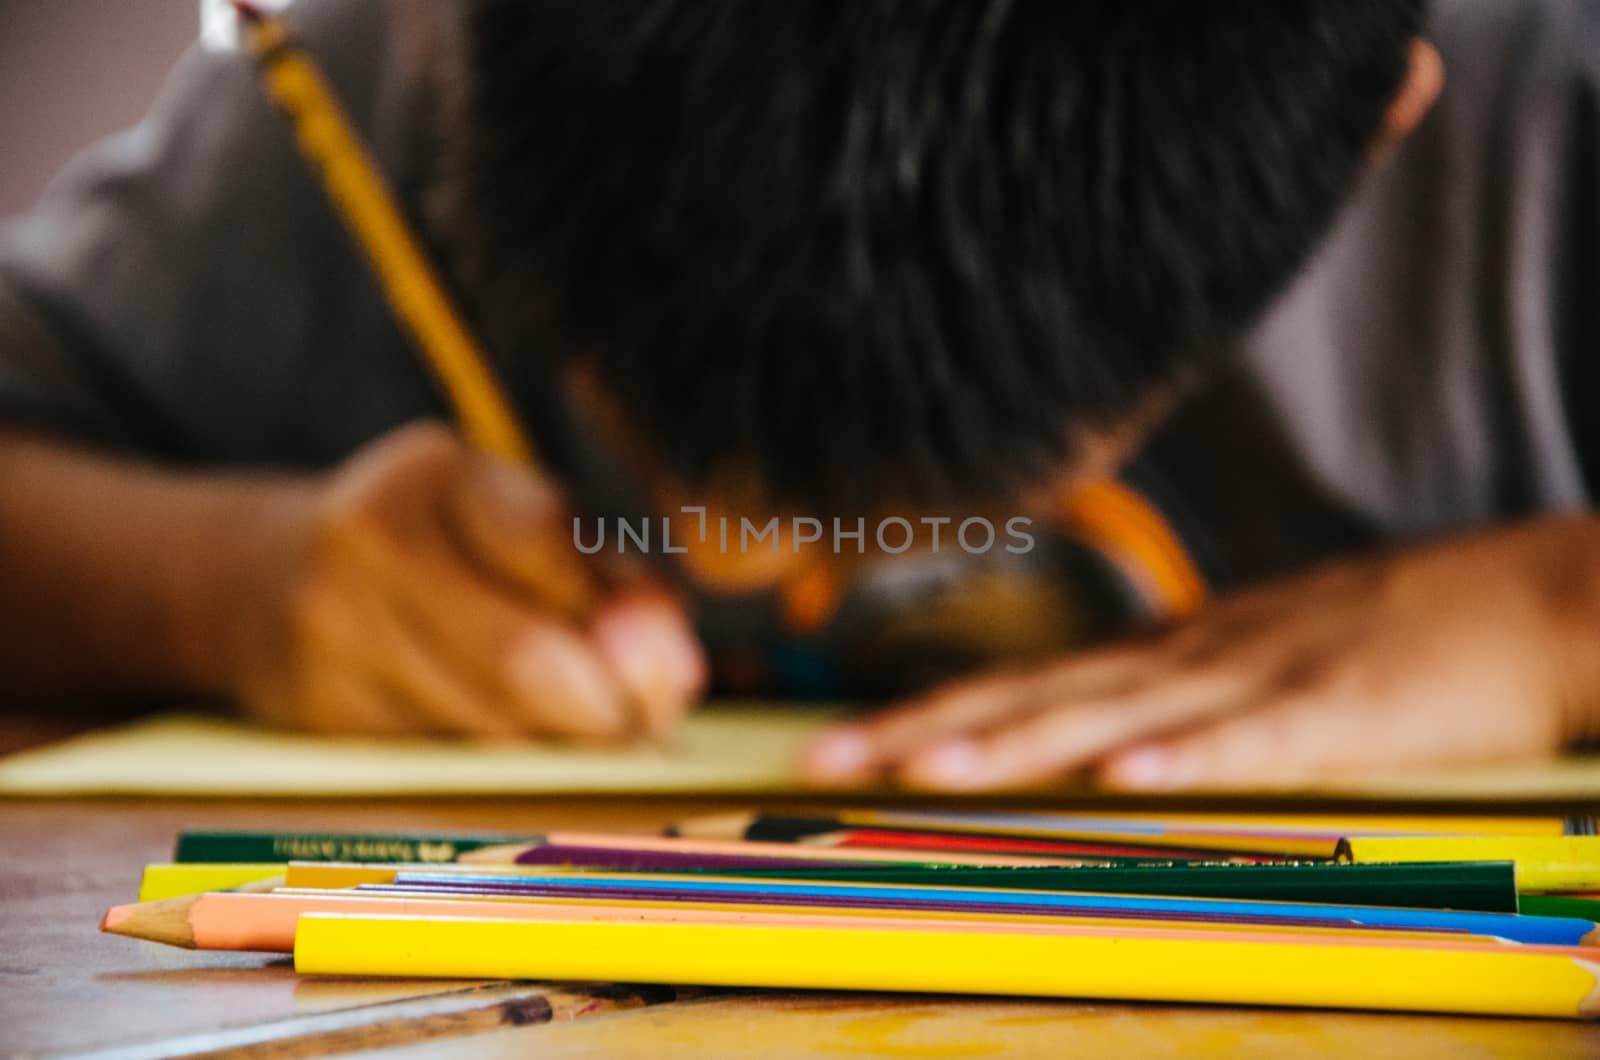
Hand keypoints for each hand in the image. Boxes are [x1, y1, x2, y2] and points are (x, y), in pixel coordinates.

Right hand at [217, 422, 704, 738]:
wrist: (264, 580)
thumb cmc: (440, 547)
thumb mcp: (520, 525)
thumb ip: (608, 583)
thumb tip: (671, 673)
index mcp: (436, 472)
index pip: (548, 552)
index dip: (622, 627)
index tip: (673, 679)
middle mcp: (368, 537)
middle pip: (516, 654)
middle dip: (601, 708)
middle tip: (644, 730)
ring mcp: (329, 627)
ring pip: (484, 721)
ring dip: (554, 741)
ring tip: (581, 728)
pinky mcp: (317, 708)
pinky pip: (443, 755)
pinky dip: (495, 758)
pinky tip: (506, 736)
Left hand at [802, 517, 1599, 789]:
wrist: (1532, 599)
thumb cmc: (1393, 639)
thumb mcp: (1260, 662)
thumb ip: (1177, 695)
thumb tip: (1096, 731)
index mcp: (1168, 656)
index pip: (1022, 688)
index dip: (923, 715)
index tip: (832, 744)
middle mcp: (1190, 660)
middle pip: (1036, 700)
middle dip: (923, 735)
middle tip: (819, 766)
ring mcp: (1261, 678)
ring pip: (1116, 718)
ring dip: (1018, 746)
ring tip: (925, 773)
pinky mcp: (1341, 711)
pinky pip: (1254, 745)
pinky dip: (1187, 762)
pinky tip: (1126, 782)